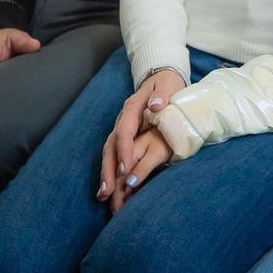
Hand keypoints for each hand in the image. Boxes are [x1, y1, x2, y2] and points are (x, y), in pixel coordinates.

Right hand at [96, 70, 185, 209]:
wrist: (161, 78)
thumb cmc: (167, 84)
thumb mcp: (168, 85)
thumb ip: (162, 94)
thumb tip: (155, 105)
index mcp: (132, 107)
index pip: (125, 131)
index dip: (124, 149)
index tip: (126, 167)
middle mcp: (123, 118)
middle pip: (111, 144)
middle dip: (109, 168)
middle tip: (108, 190)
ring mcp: (122, 126)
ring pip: (109, 150)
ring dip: (106, 172)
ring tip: (103, 194)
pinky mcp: (124, 134)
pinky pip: (114, 152)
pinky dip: (110, 169)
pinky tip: (109, 187)